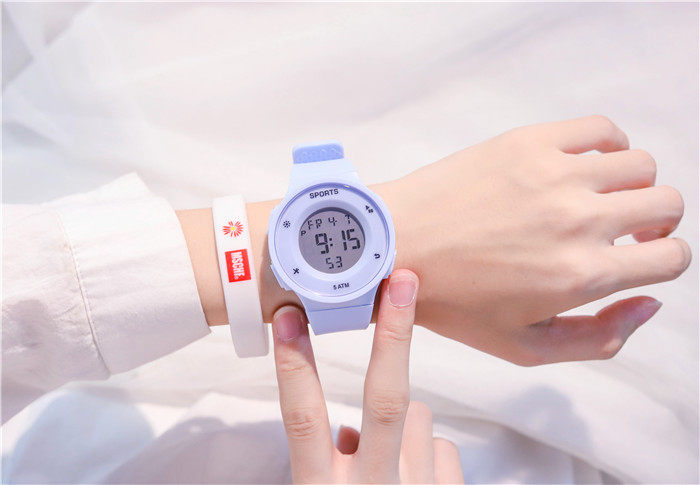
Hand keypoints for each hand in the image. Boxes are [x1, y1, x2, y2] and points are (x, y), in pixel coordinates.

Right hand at [271, 270, 462, 482]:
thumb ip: (330, 463)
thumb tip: (348, 433)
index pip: (304, 419)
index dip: (295, 365)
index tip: (289, 315)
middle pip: (385, 400)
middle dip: (394, 336)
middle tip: (402, 282)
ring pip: (420, 416)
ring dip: (405, 422)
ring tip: (395, 458)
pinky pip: (444, 448)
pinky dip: (429, 452)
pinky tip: (416, 475)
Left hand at [380, 115, 690, 364]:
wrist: (395, 247)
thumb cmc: (453, 302)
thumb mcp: (525, 346)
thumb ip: (599, 338)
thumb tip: (650, 303)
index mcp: (581, 275)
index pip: (672, 257)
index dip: (665, 259)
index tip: (642, 256)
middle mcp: (578, 220)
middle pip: (667, 204)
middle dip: (657, 222)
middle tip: (625, 229)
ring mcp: (555, 174)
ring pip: (641, 165)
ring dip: (633, 185)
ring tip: (601, 197)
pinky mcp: (529, 142)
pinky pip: (601, 129)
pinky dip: (609, 145)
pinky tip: (585, 165)